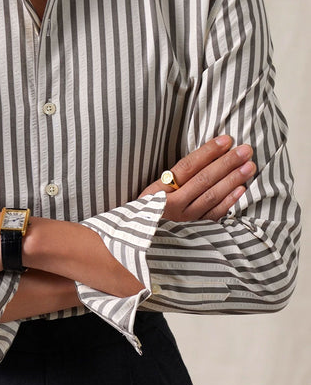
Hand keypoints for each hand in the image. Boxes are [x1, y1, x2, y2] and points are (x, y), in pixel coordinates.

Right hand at [138, 135, 254, 221]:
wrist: (135, 243)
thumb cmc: (143, 214)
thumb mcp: (148, 195)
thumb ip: (171, 180)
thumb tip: (202, 158)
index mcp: (158, 192)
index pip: (186, 167)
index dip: (207, 152)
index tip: (226, 140)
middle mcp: (171, 206)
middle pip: (203, 180)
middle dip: (226, 163)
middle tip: (245, 150)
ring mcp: (183, 220)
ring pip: (211, 197)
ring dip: (232, 180)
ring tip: (249, 166)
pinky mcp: (192, 232)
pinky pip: (213, 215)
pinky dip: (228, 202)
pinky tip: (241, 190)